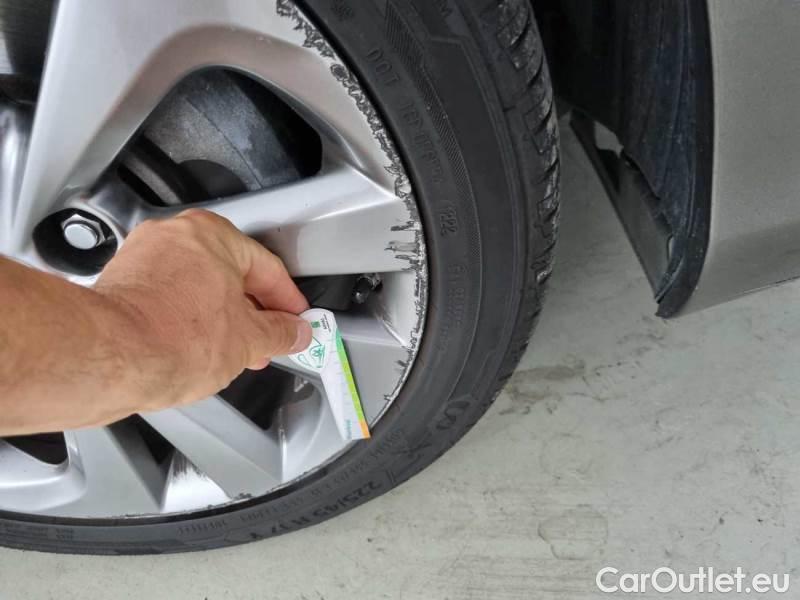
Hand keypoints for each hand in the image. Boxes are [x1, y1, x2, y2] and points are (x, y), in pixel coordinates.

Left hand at [95, 209, 311, 412]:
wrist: (110, 358)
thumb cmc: (170, 338)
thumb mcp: (249, 341)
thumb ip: (281, 333)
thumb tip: (293, 333)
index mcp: (213, 234)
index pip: (267, 268)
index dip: (289, 302)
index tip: (296, 320)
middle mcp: (175, 236)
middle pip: (230, 275)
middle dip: (253, 313)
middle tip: (269, 340)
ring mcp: (144, 258)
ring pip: (198, 286)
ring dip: (221, 318)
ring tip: (233, 352)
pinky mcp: (122, 283)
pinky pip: (170, 297)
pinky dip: (189, 319)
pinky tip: (197, 348)